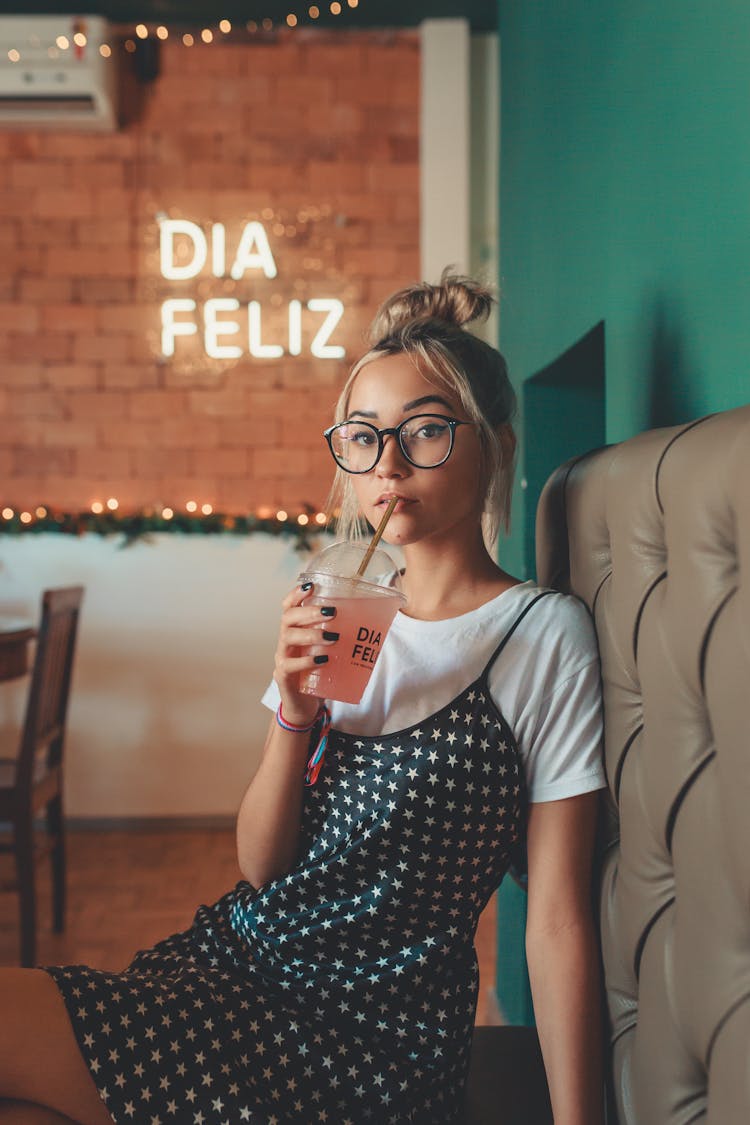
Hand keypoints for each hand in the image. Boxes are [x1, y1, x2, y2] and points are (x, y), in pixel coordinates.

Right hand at [274, 582, 336, 725]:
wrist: (306, 705)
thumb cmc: (320, 673)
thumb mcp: (330, 651)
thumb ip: (342, 636)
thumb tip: (376, 621)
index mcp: (295, 630)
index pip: (288, 607)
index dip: (296, 594)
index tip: (311, 586)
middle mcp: (285, 640)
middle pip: (288, 618)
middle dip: (309, 612)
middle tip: (331, 612)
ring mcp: (282, 657)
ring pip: (288, 638)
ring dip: (311, 634)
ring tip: (333, 637)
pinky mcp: (283, 676)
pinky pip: (290, 665)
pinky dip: (307, 661)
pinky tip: (322, 659)